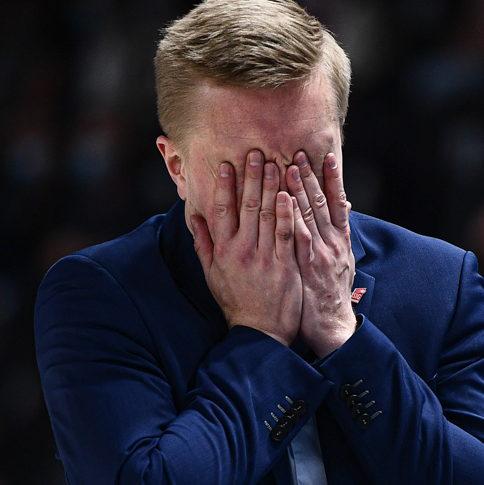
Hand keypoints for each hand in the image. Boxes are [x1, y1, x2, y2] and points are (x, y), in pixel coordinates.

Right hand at [188, 150, 301, 345]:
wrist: (259, 332)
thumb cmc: (236, 303)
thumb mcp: (212, 275)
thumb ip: (203, 245)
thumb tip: (194, 218)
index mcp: (223, 251)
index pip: (221, 210)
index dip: (224, 185)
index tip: (226, 164)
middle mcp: (242, 251)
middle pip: (247, 206)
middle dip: (251, 177)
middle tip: (256, 152)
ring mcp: (264, 257)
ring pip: (268, 215)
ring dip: (272, 186)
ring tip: (276, 162)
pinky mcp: (285, 265)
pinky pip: (287, 233)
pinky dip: (288, 212)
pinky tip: (289, 193)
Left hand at [286, 150, 355, 357]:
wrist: (333, 328)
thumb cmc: (329, 297)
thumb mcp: (339, 265)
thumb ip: (335, 239)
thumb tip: (339, 215)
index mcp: (339, 241)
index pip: (336, 202)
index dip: (331, 179)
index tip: (324, 156)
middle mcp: (332, 243)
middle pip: (321, 202)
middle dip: (309, 176)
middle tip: (297, 152)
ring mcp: (321, 254)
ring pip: (310, 215)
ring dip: (299, 190)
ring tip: (288, 166)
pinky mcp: (308, 267)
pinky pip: (298, 238)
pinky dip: (293, 218)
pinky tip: (285, 202)